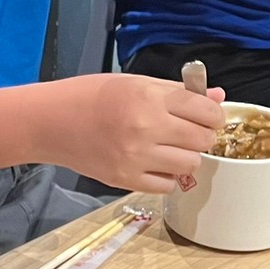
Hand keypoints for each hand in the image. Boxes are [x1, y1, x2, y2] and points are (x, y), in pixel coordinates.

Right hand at [43, 73, 226, 193]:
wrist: (51, 121)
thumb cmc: (91, 96)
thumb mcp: (135, 83)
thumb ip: (178, 92)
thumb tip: (218, 97)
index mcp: (148, 98)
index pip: (204, 111)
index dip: (213, 114)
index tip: (208, 116)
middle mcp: (145, 129)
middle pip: (202, 140)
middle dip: (201, 135)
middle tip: (188, 131)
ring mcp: (135, 158)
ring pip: (190, 165)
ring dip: (186, 156)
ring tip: (169, 147)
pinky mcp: (125, 180)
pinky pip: (167, 185)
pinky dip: (166, 176)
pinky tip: (153, 163)